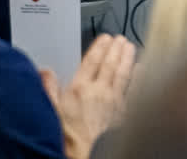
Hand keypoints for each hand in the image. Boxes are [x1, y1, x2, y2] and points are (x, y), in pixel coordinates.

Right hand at [42, 33, 136, 158]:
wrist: (84, 153)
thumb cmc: (68, 137)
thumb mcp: (50, 111)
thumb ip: (49, 89)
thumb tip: (45, 72)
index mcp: (80, 88)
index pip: (92, 61)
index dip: (99, 47)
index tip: (105, 38)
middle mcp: (99, 91)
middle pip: (110, 64)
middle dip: (115, 49)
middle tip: (120, 38)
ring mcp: (113, 100)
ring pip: (123, 73)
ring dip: (127, 58)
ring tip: (130, 47)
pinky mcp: (123, 112)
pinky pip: (134, 90)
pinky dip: (138, 78)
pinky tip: (142, 69)